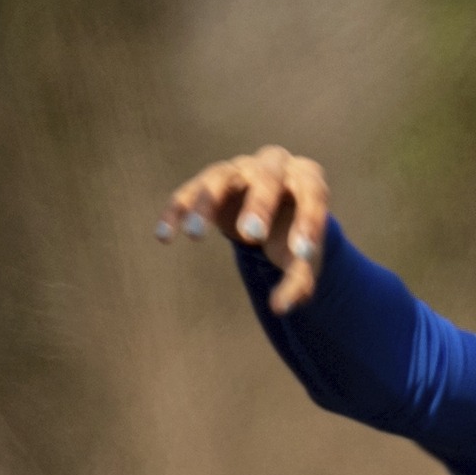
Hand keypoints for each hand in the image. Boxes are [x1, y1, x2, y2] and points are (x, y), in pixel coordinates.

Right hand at [157, 146, 331, 314]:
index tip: (300, 253)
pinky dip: (175, 210)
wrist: (272, 209)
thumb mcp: (302, 254)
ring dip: (206, 204)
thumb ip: (299, 280)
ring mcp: (238, 169)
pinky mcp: (207, 180)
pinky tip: (163, 236)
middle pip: (267, 176)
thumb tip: (280, 308)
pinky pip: (188, 190)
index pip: (312, 194)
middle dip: (259, 204)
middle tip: (251, 234)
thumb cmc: (292, 231)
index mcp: (307, 179)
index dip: (308, 222)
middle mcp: (273, 166)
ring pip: (219, 177)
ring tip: (194, 236)